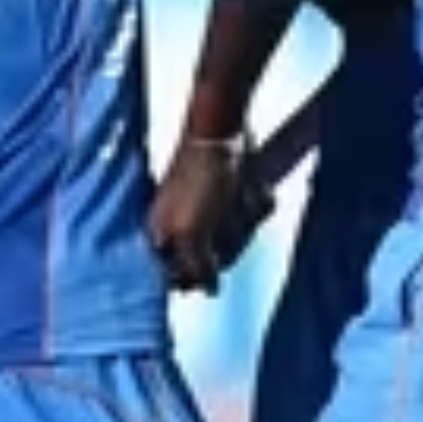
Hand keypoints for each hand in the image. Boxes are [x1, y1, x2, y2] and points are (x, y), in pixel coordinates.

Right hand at [152, 134, 271, 293]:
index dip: (199, 272)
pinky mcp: (238, 197)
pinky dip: (258, 203)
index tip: (209, 255)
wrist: (224, 131)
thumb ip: (195, 268)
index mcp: (164, 237)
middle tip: (224, 216)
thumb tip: (209, 291)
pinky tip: (251, 189)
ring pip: (241, 238)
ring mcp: (215, 213)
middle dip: (229, 240)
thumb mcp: (191, 232)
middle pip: (217, 261)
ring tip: (239, 196)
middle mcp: (188, 229)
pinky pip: (256, 216)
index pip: (181, 277)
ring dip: (245, 220)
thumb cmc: (201, 180)